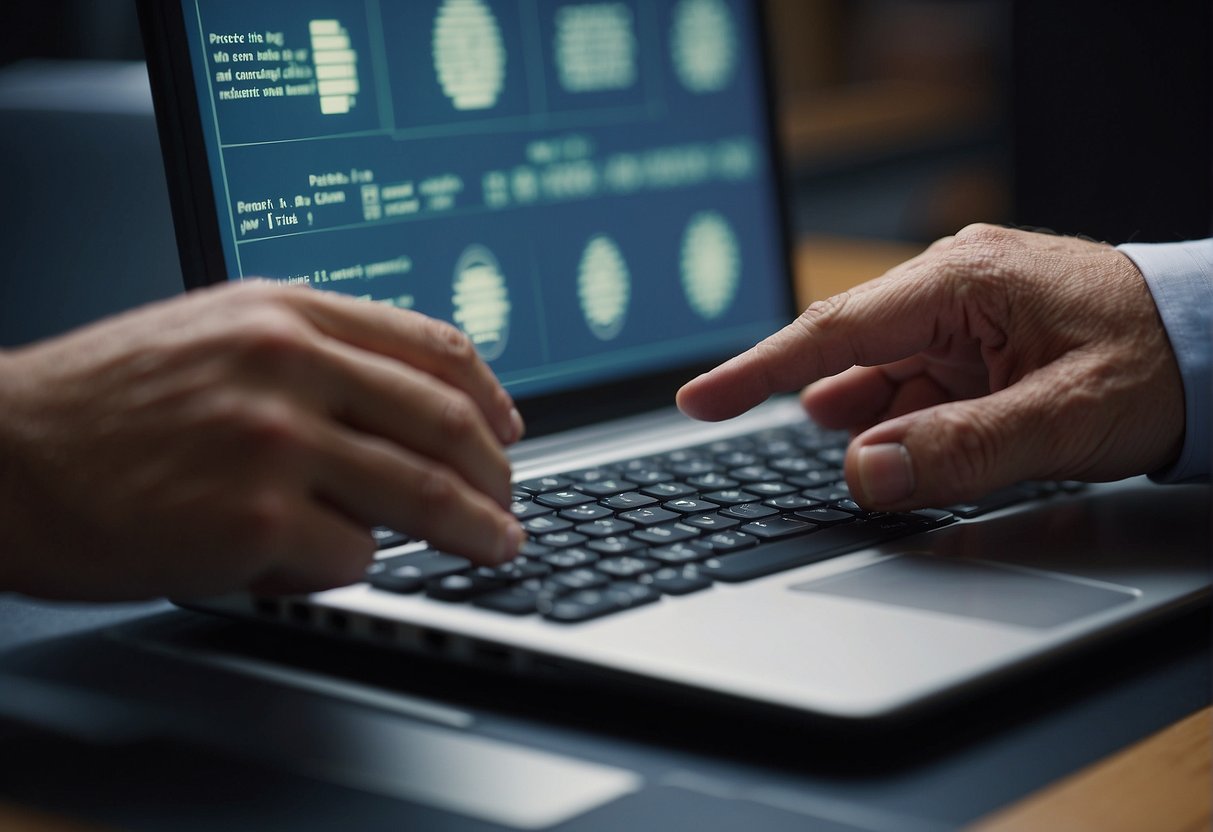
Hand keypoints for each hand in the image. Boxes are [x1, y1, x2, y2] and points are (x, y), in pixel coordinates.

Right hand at [0, 282, 524, 599]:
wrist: (4, 455)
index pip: (433, 347)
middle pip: (444, 424)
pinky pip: (353, 557)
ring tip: (494, 544)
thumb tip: (416, 398)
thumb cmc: (107, 401)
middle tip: (513, 504)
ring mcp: (275, 443)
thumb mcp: (218, 334)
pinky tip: (320, 558)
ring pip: (420, 494)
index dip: (489, 397)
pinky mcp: (254, 521)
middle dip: (498, 474)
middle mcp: (289, 366)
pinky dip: (354, 565)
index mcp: (288, 313)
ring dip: (474, 529)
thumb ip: (318, 350)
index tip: (511, 431)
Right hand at [678, 224, 1183, 509]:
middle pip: (852, 353)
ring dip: (880, 420)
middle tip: (830, 456)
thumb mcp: (1061, 420)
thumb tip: (863, 474)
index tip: (697, 401)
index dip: (757, 371)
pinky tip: (917, 442)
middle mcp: (954, 284)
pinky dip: (909, 417)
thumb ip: (957, 451)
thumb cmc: (1160, 364)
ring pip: (884, 373)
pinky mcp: (981, 335)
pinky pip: (918, 379)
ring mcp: (966, 309)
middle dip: (830, 408)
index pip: (833, 331)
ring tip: (906, 456)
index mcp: (962, 282)